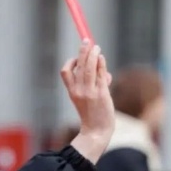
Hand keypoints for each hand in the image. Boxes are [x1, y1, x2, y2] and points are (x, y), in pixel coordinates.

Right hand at [60, 40, 114, 163]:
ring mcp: (89, 91)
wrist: (97, 131)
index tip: (79, 57)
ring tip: (96, 47)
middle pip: (78, 65)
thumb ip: (94, 84)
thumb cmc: (94, 115)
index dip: (71, 62)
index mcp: (72, 91)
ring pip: (89, 67)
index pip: (66, 72)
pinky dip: (101, 63)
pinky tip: (102, 58)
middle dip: (82, 51)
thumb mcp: (88, 99)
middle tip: (87, 40)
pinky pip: (100, 74)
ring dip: (92, 54)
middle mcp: (78, 90)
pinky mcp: (101, 93)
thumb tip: (104, 71)